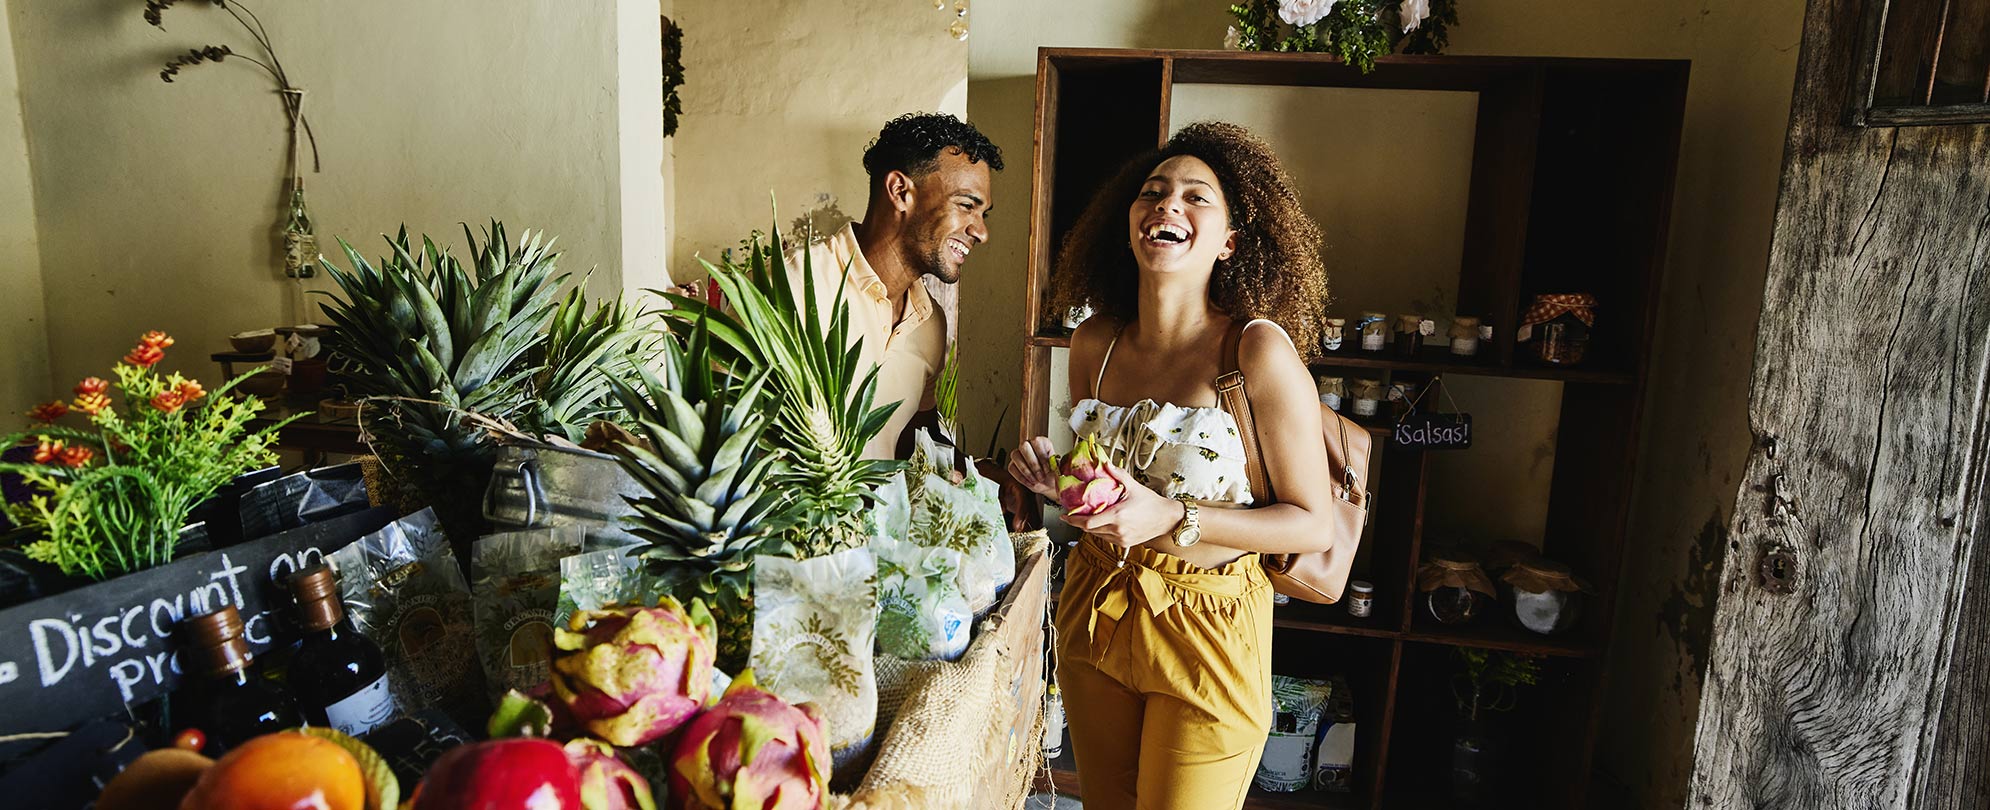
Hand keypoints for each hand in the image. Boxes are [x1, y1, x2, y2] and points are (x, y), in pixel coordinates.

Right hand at [1006, 436, 1061, 499]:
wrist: (1048, 484)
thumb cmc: (1053, 474)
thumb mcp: (1057, 469)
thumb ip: (1055, 464)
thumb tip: (1054, 462)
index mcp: (1042, 442)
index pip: (1037, 442)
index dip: (1041, 456)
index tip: (1047, 469)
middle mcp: (1029, 445)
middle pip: (1024, 447)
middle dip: (1033, 464)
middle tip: (1041, 476)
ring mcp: (1018, 454)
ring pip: (1016, 456)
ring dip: (1027, 471)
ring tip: (1037, 480)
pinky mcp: (1012, 465)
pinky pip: (1012, 468)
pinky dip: (1022, 477)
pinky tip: (1031, 482)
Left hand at [1061, 461, 1186, 549]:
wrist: (1167, 519)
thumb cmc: (1152, 502)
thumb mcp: (1133, 486)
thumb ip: (1118, 474)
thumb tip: (1105, 463)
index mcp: (1117, 516)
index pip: (1088, 523)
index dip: (1073, 521)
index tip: (1064, 515)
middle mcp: (1117, 530)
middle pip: (1089, 530)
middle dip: (1078, 523)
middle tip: (1071, 515)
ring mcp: (1121, 539)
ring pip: (1097, 535)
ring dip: (1089, 528)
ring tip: (1085, 517)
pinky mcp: (1125, 544)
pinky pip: (1106, 538)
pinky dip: (1100, 531)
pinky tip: (1101, 523)